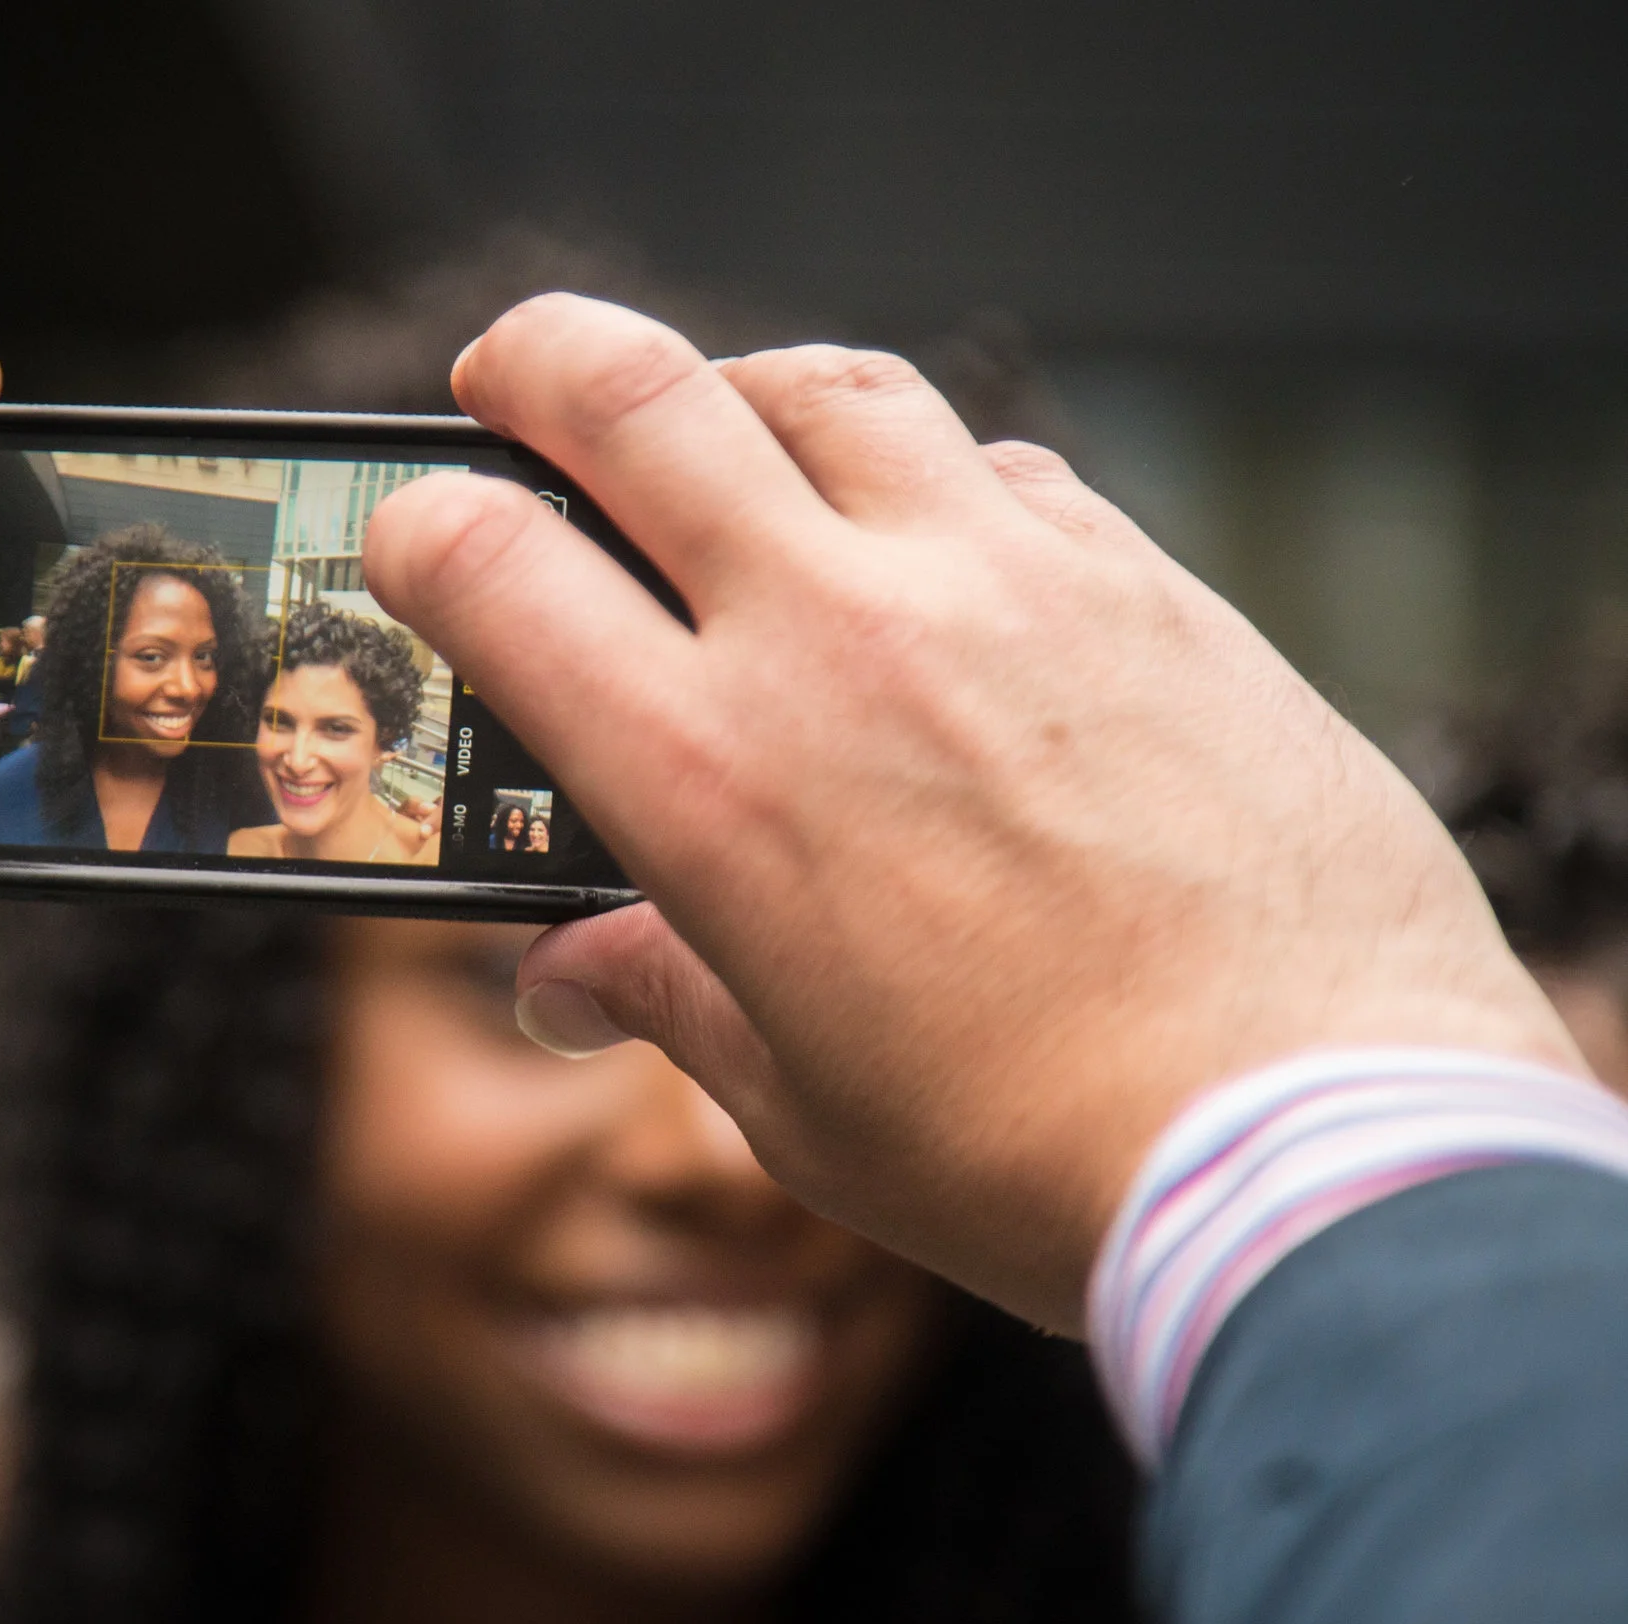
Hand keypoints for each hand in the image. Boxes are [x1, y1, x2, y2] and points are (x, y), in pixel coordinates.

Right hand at [363, 295, 1579, 1330]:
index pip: (489, 565)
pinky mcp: (1139, 582)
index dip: (416, 532)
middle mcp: (839, 640)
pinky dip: (923, 475)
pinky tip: (926, 546)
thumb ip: (662, 998)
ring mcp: (998, 586)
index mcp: (711, 778)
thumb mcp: (797, 1100)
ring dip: (738, 392)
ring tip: (721, 441)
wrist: (1320, 1143)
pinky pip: (996, 463)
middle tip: (511, 377)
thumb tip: (567, 980)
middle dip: (533, 358)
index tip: (417, 544)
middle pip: (634, 392)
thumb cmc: (1038, 1153)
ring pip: (826, 384)